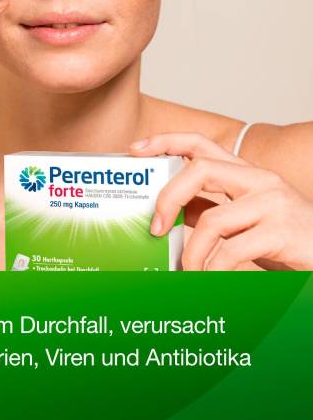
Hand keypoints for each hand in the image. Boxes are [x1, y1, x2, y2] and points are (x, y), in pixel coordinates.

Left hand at [129, 132, 312, 270]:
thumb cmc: (279, 238)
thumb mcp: (240, 220)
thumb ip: (207, 211)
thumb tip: (166, 216)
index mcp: (244, 174)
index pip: (201, 144)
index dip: (166, 141)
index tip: (136, 148)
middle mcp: (259, 179)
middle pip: (199, 169)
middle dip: (168, 198)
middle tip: (155, 229)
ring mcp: (272, 202)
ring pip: (211, 220)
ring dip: (192, 253)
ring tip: (189, 271)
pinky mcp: (282, 230)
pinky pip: (231, 250)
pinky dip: (212, 269)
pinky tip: (209, 278)